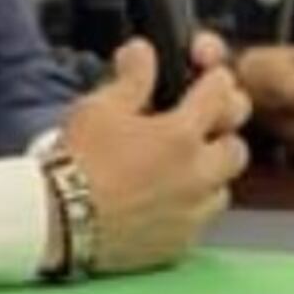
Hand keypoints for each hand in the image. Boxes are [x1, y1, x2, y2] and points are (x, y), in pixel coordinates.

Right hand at [56, 35, 250, 274]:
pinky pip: (200, 221)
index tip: (207, 77)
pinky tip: (164, 203)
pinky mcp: (179, 243)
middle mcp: (198, 174)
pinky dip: (190, 209)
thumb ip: (132, 78)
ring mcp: (192, 212)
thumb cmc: (77, 159)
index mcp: (181, 134)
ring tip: (181, 169)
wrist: (57, 221)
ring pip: (223, 188)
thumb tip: (143, 50)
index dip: (215, 78)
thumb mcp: (100, 107)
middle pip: (236, 146)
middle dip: (222, 133)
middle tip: (199, 128)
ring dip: (209, 174)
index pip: (222, 93)